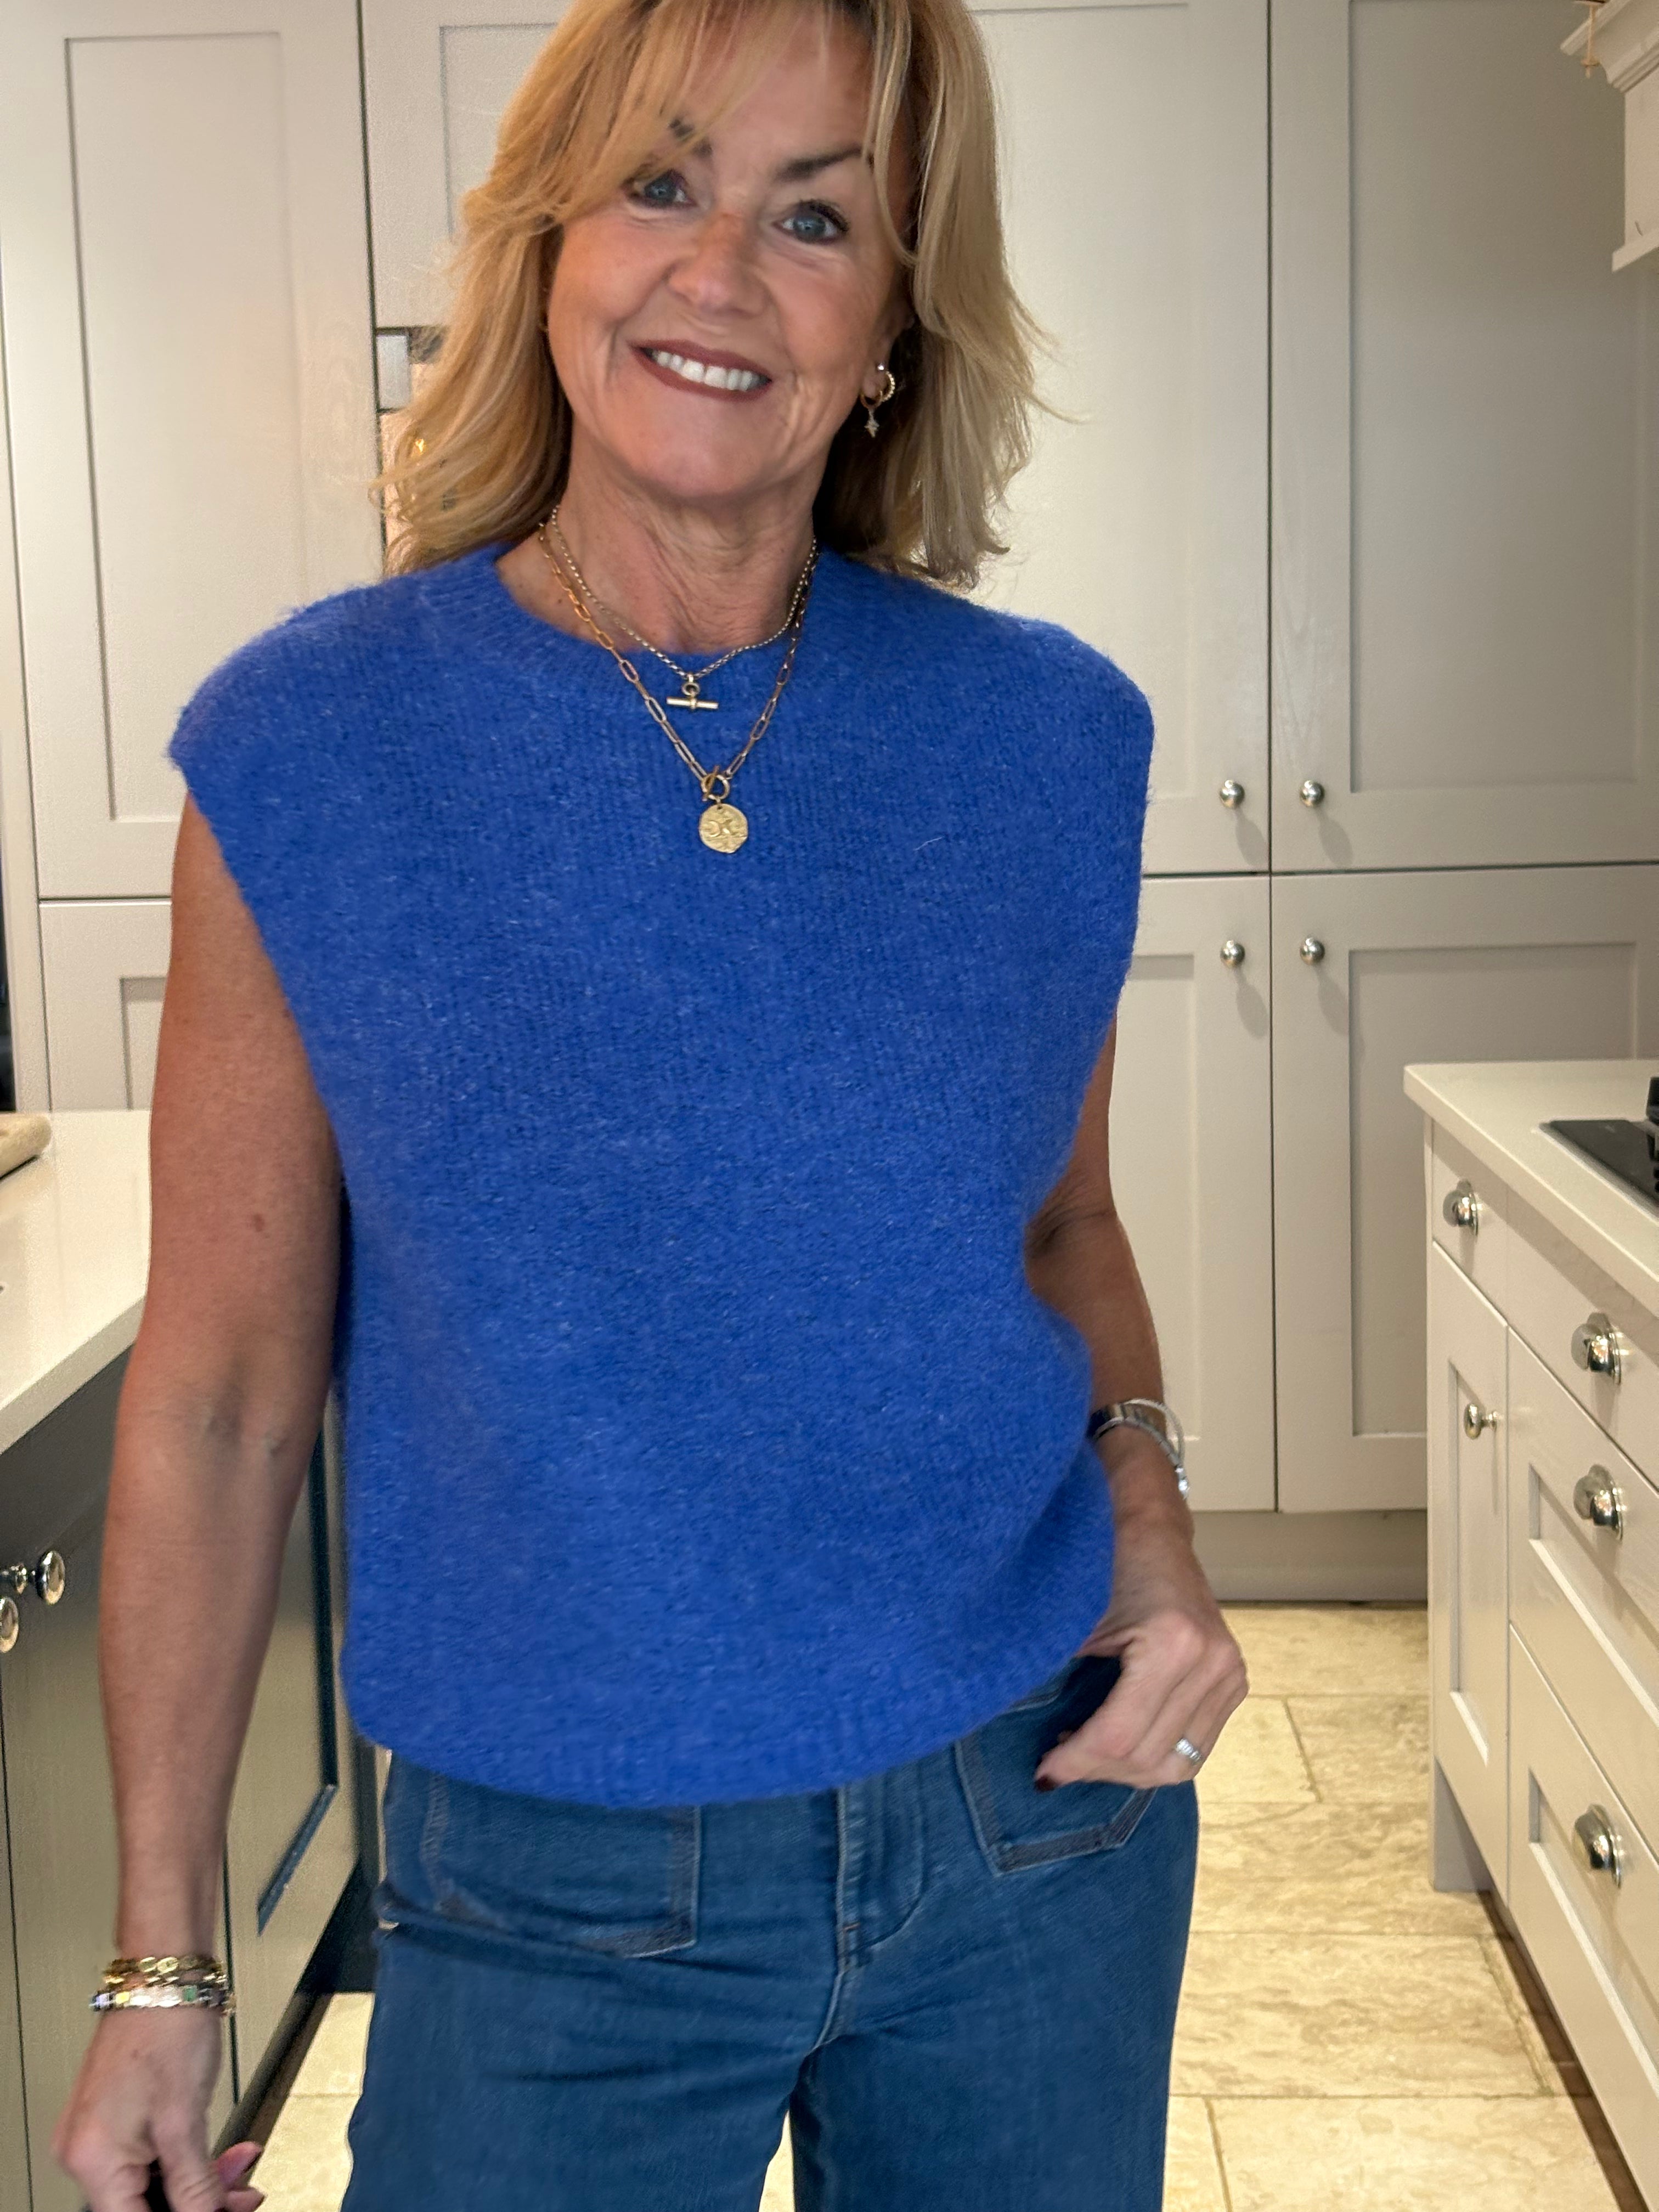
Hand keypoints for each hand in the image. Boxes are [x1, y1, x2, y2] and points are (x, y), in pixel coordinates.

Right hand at [53, 2010, 263, 2211]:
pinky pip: (152, 2159)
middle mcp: (86, 2152)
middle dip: (198, 2204)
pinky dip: (188, 2160)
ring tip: (240, 2173)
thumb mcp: (185, 2120)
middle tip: (240, 2199)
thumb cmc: (166, 2027)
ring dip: (200, 2183)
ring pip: (152, 2184)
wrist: (166, 1975)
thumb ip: (193, 2185)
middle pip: (144, 2205)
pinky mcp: (118, 2120)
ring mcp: (100, 2135)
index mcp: (93, 2160)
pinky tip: (221, 2158)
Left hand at [1033, 1497, 1246, 1790]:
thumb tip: (1040, 1754)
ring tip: (1088, 1755)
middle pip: (1149, 1757)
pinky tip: (1121, 1742)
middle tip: (1059, 1765)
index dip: (1075, 1761)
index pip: (1119, 1735)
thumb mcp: (1075, 1624)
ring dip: (1127, 1771)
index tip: (1043, 1772)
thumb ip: (1059, 1685)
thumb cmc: (1104, 1567)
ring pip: (1178, 1764)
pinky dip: (1156, 1755)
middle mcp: (1212, 1662)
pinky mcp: (1235, 1681)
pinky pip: (1196, 1747)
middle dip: (1097, 1770)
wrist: (1151, 1531)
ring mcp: (1231, 1673)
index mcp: (1173, 1644)